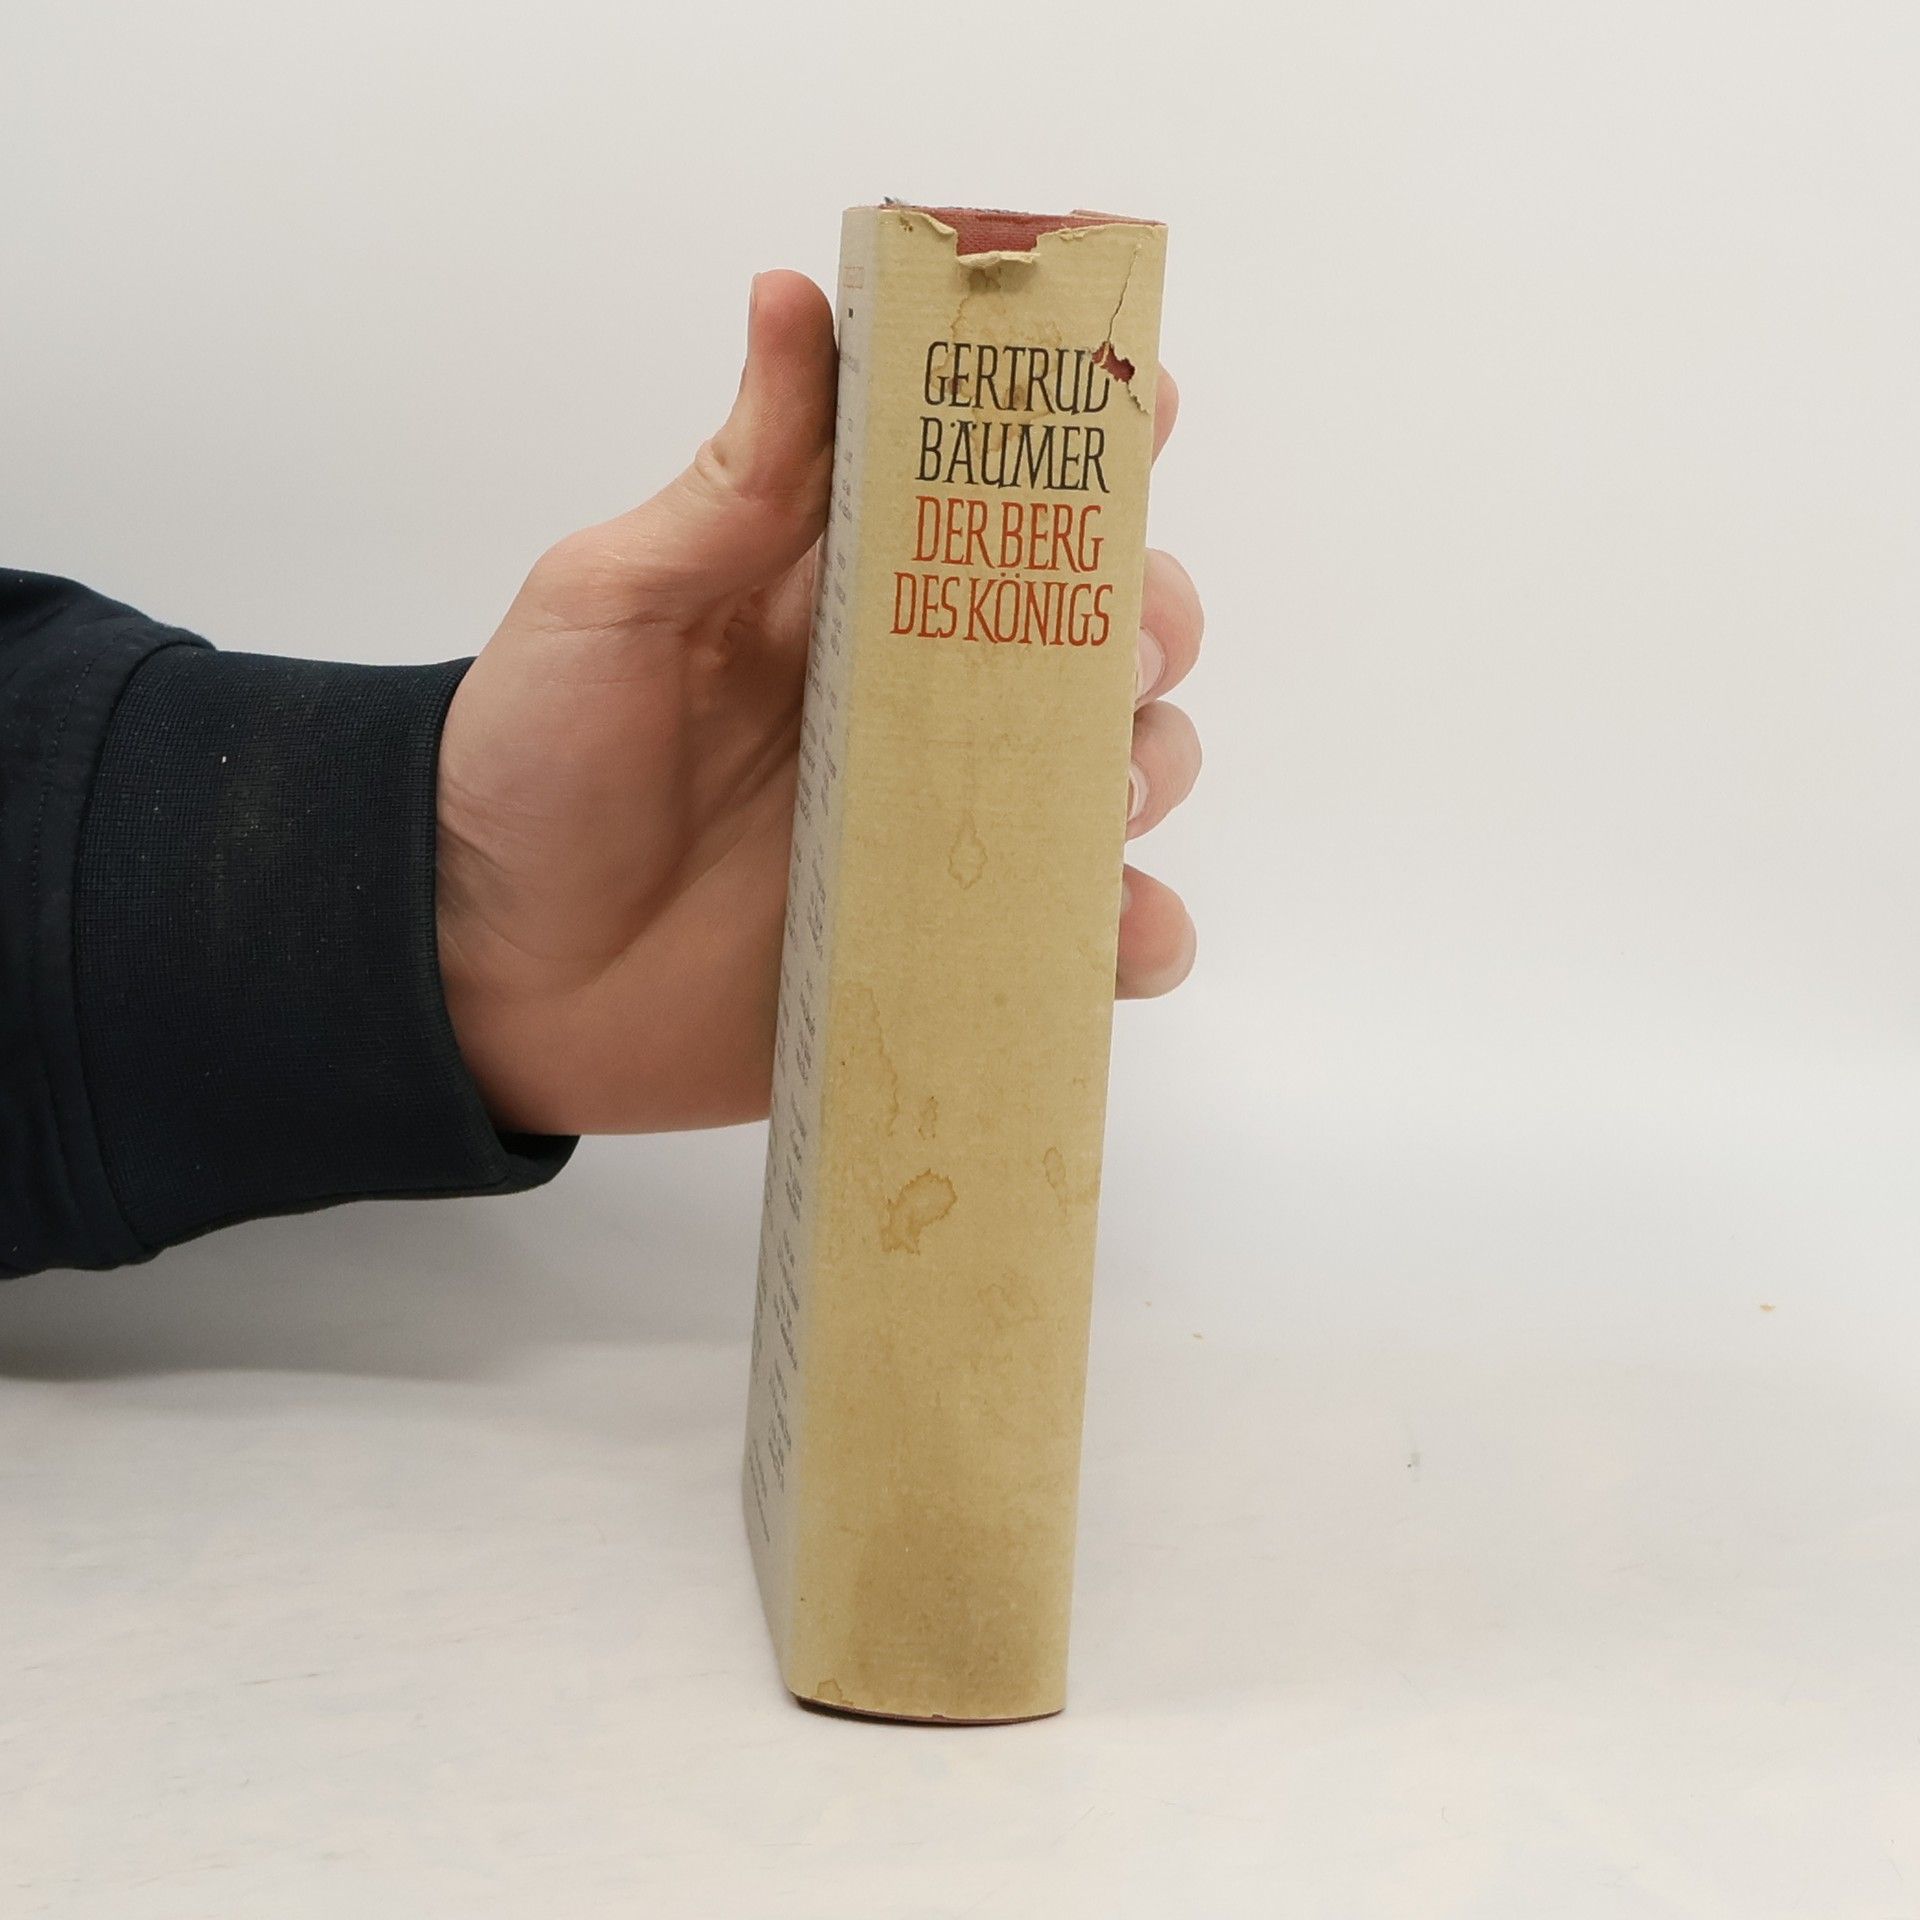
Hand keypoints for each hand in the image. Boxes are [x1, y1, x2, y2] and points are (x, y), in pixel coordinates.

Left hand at [436, 270, 1204, 1136]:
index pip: (997, 489)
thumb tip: (791, 297)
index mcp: (850, 591)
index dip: (1086, 438)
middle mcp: (924, 699)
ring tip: (1101, 795)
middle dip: (1149, 615)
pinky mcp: (958, 944)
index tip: (1139, 404)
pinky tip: (1110, 930)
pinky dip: (1139, 934)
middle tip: (1116, 645)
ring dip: (1152, 764)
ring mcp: (951, 825)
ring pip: (1123, 769)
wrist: (501, 980)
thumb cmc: (537, 775)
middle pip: (1101, 626)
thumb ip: (729, 483)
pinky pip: (1096, 941)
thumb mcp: (611, 604)